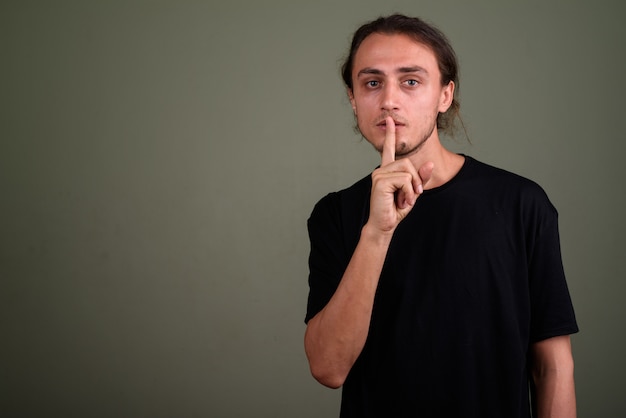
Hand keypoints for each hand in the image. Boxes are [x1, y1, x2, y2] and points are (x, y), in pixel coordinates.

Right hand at [368, 117, 432, 233]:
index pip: (388, 149)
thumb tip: (429, 164)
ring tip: (405, 200)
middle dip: (416, 179)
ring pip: (407, 170)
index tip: (390, 121)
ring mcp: (378, 174)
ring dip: (412, 187)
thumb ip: (421, 178)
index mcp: (387, 170)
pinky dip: (408, 192)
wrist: (384, 224)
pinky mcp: (380, 181)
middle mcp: (381, 170)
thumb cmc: (396, 209)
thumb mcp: (413, 192)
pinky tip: (401, 201)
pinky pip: (404, 180)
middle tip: (412, 195)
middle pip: (407, 162)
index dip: (390, 135)